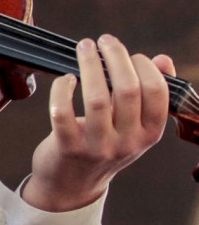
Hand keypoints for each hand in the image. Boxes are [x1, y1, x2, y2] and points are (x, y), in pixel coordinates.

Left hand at [25, 34, 174, 211]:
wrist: (73, 184)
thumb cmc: (105, 145)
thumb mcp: (134, 126)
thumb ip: (149, 94)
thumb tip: (162, 59)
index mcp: (150, 133)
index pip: (157, 94)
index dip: (145, 67)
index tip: (132, 54)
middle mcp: (128, 142)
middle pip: (127, 90)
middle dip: (116, 57)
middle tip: (105, 41)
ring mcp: (98, 146)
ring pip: (96, 98)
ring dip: (89, 65)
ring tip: (84, 47)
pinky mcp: (68, 147)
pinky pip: (62, 113)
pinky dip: (62, 90)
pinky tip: (65, 79)